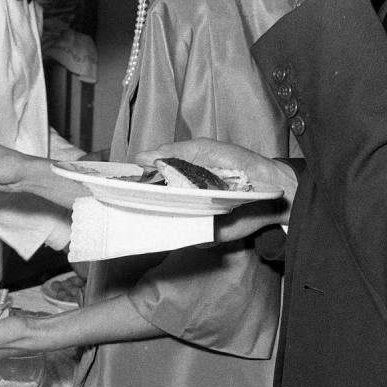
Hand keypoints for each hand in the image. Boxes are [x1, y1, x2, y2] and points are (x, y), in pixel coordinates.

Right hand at [135, 138, 297, 242]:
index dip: (132, 184)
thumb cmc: (237, 163)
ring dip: (155, 222)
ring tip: (146, 217)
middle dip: (137, 206)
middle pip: (150, 206)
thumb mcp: (202, 148)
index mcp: (175, 176)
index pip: (147, 182)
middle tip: (124, 203)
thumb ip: (173, 152)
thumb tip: (140, 157)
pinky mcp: (204, 235)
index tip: (115, 185)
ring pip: (164, 224)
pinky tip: (178, 226)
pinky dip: (180, 235)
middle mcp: (178, 198)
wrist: (271, 187)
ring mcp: (190, 218)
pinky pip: (185, 238)